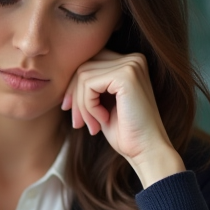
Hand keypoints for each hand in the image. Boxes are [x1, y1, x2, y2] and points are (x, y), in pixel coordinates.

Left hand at [61, 49, 185, 187]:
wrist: (146, 150)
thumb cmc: (125, 132)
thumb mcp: (102, 103)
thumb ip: (89, 86)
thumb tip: (63, 78)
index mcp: (130, 62)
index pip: (90, 62)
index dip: (75, 86)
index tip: (69, 109)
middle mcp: (133, 58)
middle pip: (84, 66)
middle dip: (75, 96)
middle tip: (78, 123)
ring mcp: (131, 65)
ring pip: (83, 76)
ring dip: (82, 106)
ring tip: (92, 125)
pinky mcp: (126, 75)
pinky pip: (89, 84)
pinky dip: (89, 106)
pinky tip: (102, 120)